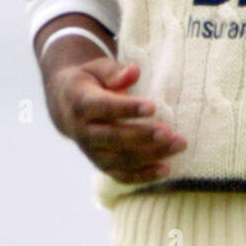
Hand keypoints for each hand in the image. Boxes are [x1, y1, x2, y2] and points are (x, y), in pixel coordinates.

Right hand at [45, 57, 185, 184]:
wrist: (67, 106)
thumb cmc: (90, 82)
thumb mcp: (97, 69)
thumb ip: (114, 72)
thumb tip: (134, 71)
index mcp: (81, 104)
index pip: (105, 108)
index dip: (128, 108)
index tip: (153, 106)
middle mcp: (84, 132)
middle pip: (114, 137)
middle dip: (144, 136)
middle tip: (170, 132)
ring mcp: (91, 152)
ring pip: (120, 159)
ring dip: (151, 155)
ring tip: (179, 145)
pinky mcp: (101, 165)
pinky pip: (121, 175)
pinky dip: (143, 176)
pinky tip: (166, 169)